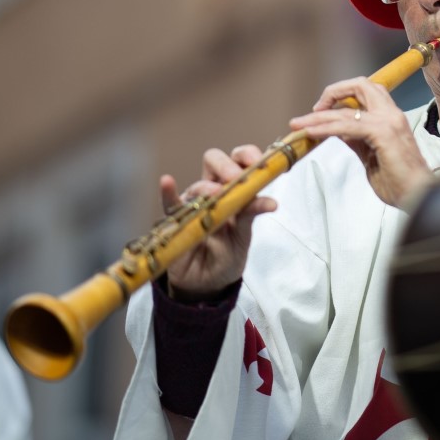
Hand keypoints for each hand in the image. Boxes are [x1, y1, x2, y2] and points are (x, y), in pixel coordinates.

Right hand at [161, 145, 276, 299]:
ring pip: (198, 184)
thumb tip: (272, 202)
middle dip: (227, 165)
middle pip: (215, 161)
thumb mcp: (243, 235)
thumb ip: (251, 214)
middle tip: (236, 178)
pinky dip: (168, 193)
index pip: (240, 160)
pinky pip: (170, 203)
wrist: (208, 284)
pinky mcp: (176, 219)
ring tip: (215, 195)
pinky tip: (167, 183)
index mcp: (235, 189)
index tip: (260, 162)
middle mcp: (213, 190)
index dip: (248, 155)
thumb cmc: (227, 254)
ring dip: (207, 187)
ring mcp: (194, 203)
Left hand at [289, 76, 432, 207]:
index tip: (322, 111)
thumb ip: (357, 140)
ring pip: (348, 107)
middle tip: (314, 109)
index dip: (342, 95)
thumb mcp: (371, 156)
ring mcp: (388, 121)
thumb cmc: (398, 182)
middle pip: (360, 85)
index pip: (365, 92)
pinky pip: (347, 125)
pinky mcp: (383, 133)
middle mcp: (391, 114)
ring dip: (319, 115)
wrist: (418, 197)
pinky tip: (311, 133)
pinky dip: (326, 127)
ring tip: (299, 124)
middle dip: (332, 92)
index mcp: (391, 117)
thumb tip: (339, 131)